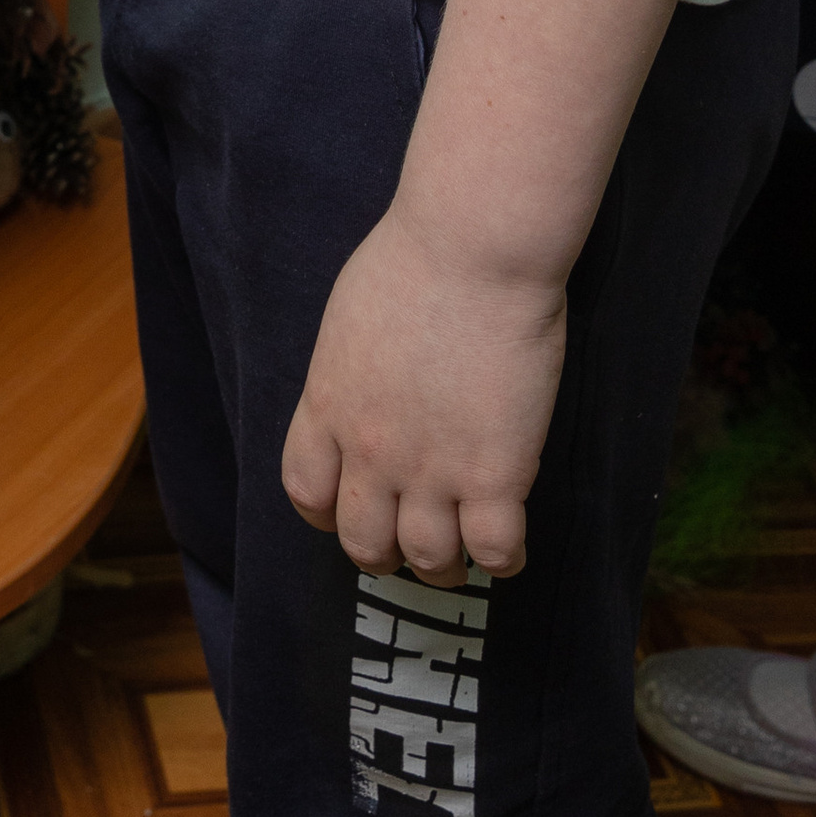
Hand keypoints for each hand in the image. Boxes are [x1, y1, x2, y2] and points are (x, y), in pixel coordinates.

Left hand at [281, 206, 565, 585]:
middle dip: (383, 553)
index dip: (326, 514)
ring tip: (460, 556)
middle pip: (363, 541)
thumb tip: (364, 391)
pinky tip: (509, 548)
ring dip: (442, 567)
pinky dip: (503, 560)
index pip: (305, 491)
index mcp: (329, 406)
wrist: (471, 249)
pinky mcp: (496, 474)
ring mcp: (432, 468)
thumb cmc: (413, 259)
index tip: (347, 511)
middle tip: (408, 543)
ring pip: (427, 559)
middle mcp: (370, 450)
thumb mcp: (349, 319)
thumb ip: (350, 371)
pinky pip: (494, 550)